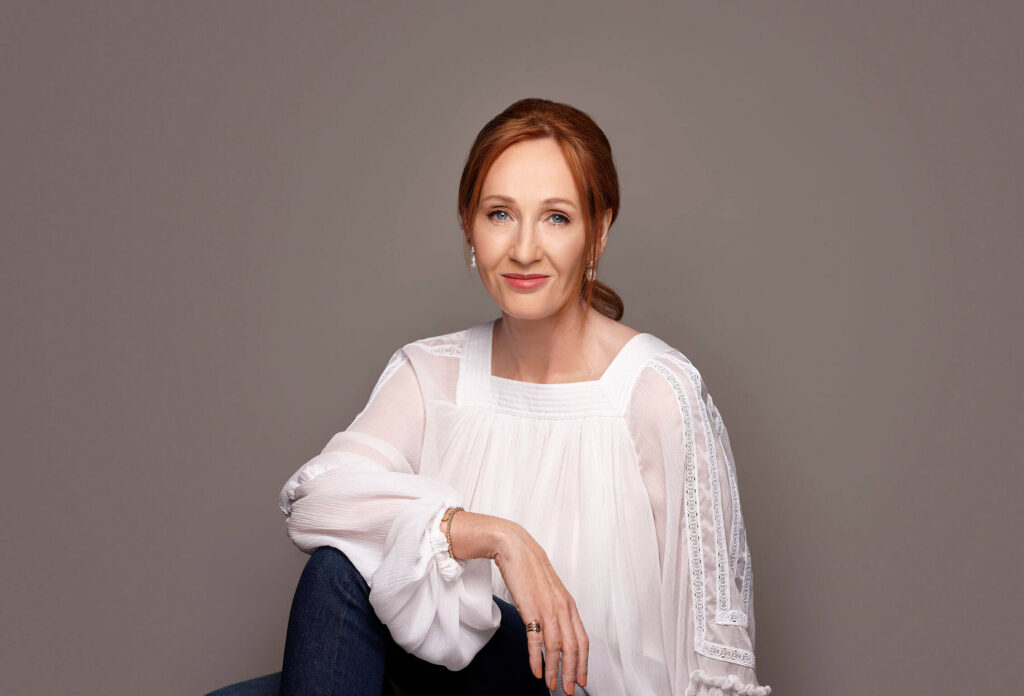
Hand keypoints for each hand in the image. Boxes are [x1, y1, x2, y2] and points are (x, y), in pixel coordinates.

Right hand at [492, 521, 588, 693]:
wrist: (514, 548)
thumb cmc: (529, 568)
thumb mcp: (549, 591)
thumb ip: (556, 610)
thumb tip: (557, 630)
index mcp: (569, 604)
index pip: (582, 640)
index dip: (583, 662)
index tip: (581, 679)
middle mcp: (562, 608)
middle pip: (573, 648)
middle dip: (572, 672)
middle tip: (568, 690)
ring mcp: (548, 608)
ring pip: (557, 647)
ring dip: (555, 670)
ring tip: (552, 685)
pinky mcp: (531, 609)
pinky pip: (537, 640)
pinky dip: (538, 658)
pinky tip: (537, 670)